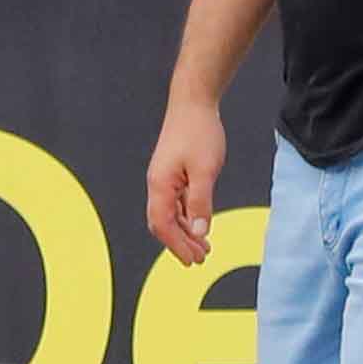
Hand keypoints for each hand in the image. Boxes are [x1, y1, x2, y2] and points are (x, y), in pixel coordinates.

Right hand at [145, 95, 227, 265]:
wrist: (194, 102)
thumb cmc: (199, 132)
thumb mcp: (205, 170)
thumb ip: (200, 202)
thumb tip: (199, 232)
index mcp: (160, 184)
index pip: (162, 224)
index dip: (176, 245)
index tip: (193, 261)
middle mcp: (157, 183)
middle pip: (162, 223)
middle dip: (180, 243)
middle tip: (200, 259)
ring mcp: (164, 178)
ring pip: (170, 214)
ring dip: (185, 232)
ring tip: (204, 247)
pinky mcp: (173, 172)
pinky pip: (176, 202)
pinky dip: (187, 217)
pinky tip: (201, 224)